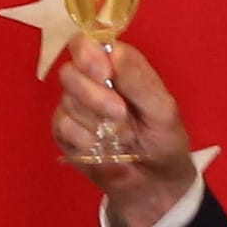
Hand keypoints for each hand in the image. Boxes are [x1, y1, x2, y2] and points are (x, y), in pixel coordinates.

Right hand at [58, 41, 200, 226]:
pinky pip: (64, 128)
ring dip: (97, 123)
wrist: (155, 182)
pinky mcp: (63, 133)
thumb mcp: (162, 109)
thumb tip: (114, 52)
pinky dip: (87, 140)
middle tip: (120, 114)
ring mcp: (74, 107)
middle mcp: (90, 81)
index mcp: (116, 65)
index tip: (102, 70)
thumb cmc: (163, 139)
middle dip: (94, 95)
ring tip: (123, 137)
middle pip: (70, 72)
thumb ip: (139, 80)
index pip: (87, 44)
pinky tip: (104, 148)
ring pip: (68, 103)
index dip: (88, 53)